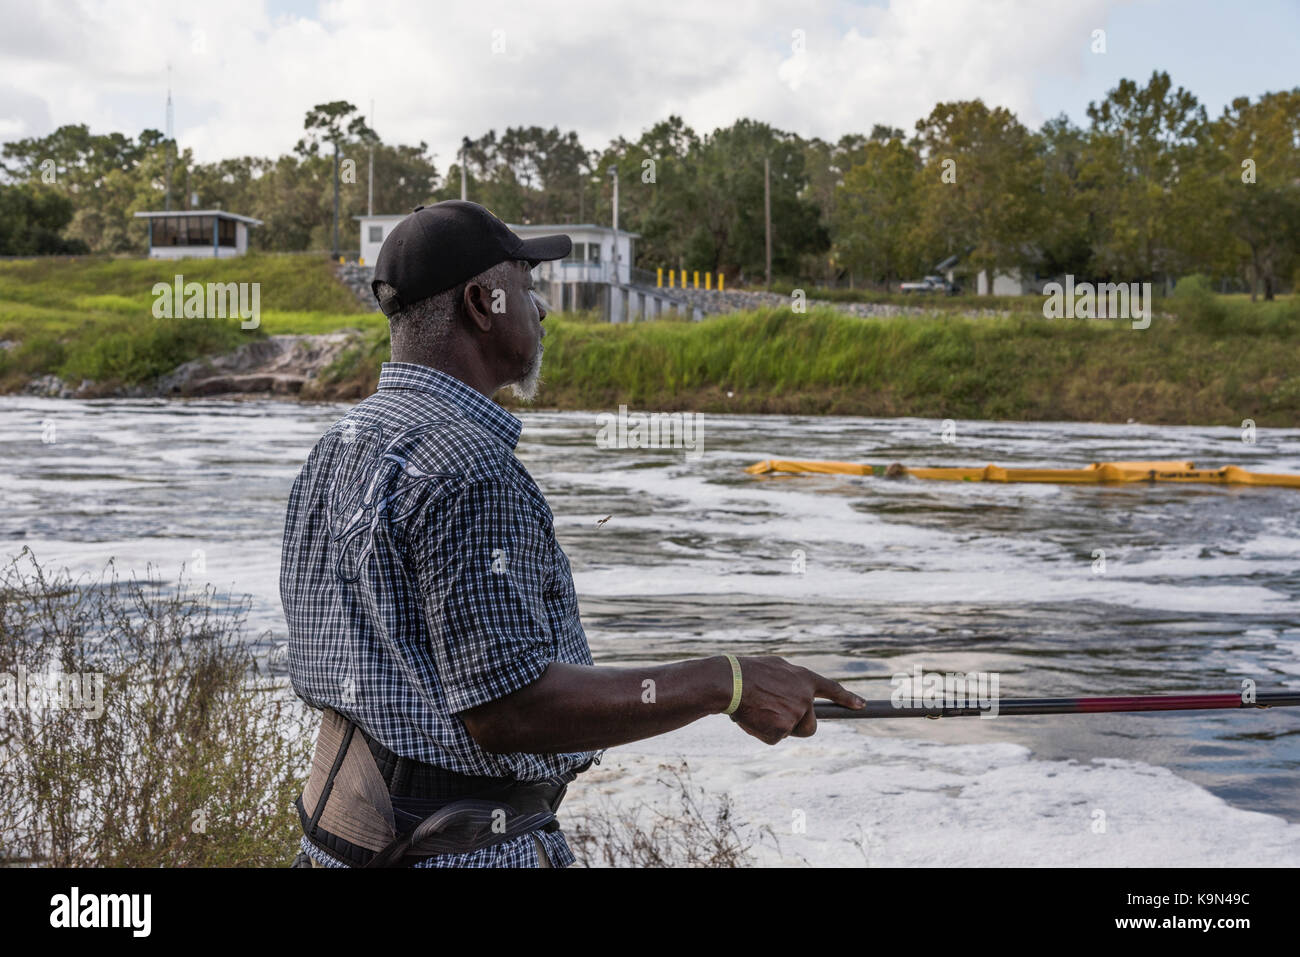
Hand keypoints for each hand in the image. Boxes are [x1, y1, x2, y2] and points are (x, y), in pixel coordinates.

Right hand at [728, 656, 864, 743]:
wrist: (732, 682)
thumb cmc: (747, 672)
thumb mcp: (775, 667)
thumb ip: (790, 680)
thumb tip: (793, 692)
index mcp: (804, 678)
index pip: (832, 689)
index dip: (848, 698)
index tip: (862, 705)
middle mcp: (805, 697)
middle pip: (811, 725)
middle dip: (798, 726)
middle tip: (776, 716)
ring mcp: (795, 714)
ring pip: (791, 731)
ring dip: (778, 728)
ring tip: (759, 711)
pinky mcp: (783, 730)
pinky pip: (774, 737)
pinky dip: (762, 732)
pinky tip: (752, 718)